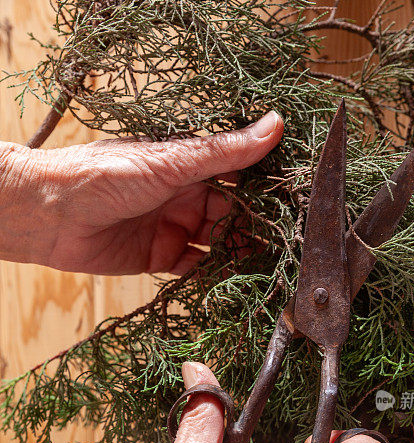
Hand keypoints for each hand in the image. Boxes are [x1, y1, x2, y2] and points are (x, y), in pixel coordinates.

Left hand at [0, 111, 282, 273]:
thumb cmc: (106, 175)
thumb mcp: (172, 161)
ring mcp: (172, 227)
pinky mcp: (159, 257)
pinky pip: (195, 267)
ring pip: (217, 243)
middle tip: (283, 243)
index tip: (292, 202)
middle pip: (230, 214)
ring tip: (264, 264)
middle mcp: (183, 196)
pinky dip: (212, 273)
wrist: (52, 215)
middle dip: (254, 228)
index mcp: (188, 166)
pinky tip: (231, 278)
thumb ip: (225, 152)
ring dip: (237, 253)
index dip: (263, 190)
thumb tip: (274, 125)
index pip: (236, 177)